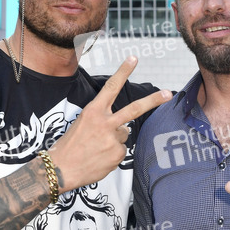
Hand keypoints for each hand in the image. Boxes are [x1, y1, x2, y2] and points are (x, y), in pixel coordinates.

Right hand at [49, 57, 170, 190]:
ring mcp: (112, 139)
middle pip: (135, 108)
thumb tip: (124, 128)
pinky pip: (120, 151)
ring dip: (113, 140)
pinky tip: (99, 158)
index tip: (133, 59)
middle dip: (153, 101)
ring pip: (123, 134)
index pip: (111, 87)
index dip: (123, 72)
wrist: (61, 169)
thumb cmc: (70, 146)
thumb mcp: (82, 124)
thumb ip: (103, 120)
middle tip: (168, 93)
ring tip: (96, 148)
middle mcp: (105, 123)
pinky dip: (112, 154)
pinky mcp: (117, 154)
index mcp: (93, 111)